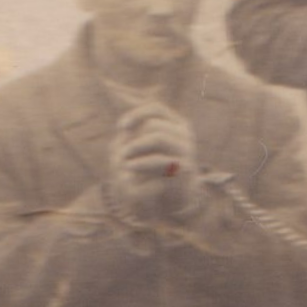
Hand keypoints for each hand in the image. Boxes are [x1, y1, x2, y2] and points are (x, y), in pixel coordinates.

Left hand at [110, 101, 199, 221]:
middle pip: (152, 124)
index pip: (155, 108)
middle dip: (133, 138)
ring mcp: (186, 149)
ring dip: (136, 146)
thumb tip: (121, 121)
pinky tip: (130, 167)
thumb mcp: (142, 148)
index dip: (136, 115)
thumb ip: (135, 132)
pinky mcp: (184, 167)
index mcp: (175, 124)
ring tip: (124, 160)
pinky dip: (142, 162)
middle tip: (121, 153)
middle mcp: (183, 133)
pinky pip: (161, 159)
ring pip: (158, 137)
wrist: (174, 197)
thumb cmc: (154, 169)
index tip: (121, 128)